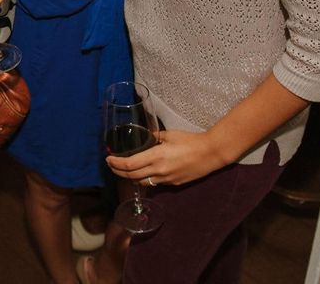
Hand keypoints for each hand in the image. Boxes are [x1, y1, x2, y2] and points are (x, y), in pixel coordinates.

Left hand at [106, 129, 226, 186]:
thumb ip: (154, 138)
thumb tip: (144, 137)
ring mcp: (166, 180)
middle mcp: (159, 171)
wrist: (211, 154)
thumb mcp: (168, 135)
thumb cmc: (190, 141)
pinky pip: (154, 184)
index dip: (115, 163)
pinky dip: (144, 179)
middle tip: (111, 165)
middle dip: (118, 172)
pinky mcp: (173, 184)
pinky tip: (142, 173)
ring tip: (124, 170)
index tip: (108, 159)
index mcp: (156, 157)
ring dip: (130, 178)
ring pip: (141, 183)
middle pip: (131, 176)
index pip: (129, 165)